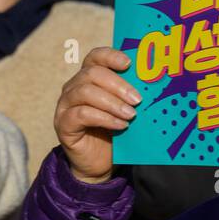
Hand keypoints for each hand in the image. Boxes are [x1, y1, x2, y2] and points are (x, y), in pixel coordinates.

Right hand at [54, 47, 139, 183]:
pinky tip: (120, 125)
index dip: (110, 56)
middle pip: (92, 73)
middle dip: (118, 85)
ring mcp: (65, 105)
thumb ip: (131, 94)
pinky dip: (104, 118)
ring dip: (112, 103)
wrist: (101, 163)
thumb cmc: (115, 130)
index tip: (128, 63)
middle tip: (137, 100)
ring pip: (85, 92)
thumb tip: (155, 82)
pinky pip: (81, 114)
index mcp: (88, 77)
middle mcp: (73, 87)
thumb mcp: (125, 108)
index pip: (95, 57)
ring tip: (131, 115)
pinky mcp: (63, 124)